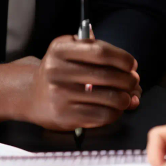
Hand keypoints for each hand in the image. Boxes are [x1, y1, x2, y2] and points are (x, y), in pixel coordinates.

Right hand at [0, 37, 139, 128]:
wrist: (32, 95)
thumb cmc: (59, 70)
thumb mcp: (68, 49)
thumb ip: (95, 49)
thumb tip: (130, 68)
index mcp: (60, 49)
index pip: (99, 51)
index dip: (122, 58)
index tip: (131, 63)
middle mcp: (57, 71)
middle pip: (107, 75)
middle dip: (128, 79)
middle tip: (133, 81)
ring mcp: (60, 95)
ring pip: (109, 98)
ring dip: (126, 98)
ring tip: (127, 96)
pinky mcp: (65, 116)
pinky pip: (102, 116)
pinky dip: (116, 112)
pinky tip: (116, 108)